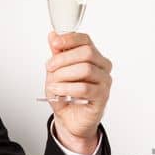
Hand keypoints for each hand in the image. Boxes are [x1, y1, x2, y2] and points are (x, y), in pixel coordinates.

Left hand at [44, 31, 111, 153]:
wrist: (70, 119)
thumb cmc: (66, 95)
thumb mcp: (57, 71)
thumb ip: (57, 54)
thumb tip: (53, 35)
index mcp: (93, 57)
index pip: (85, 40)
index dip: (69, 39)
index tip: (55, 43)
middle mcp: (102, 67)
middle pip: (87, 52)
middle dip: (64, 58)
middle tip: (50, 66)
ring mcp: (105, 82)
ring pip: (86, 69)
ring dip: (64, 74)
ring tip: (53, 82)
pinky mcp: (102, 97)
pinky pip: (85, 88)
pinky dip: (67, 88)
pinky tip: (58, 91)